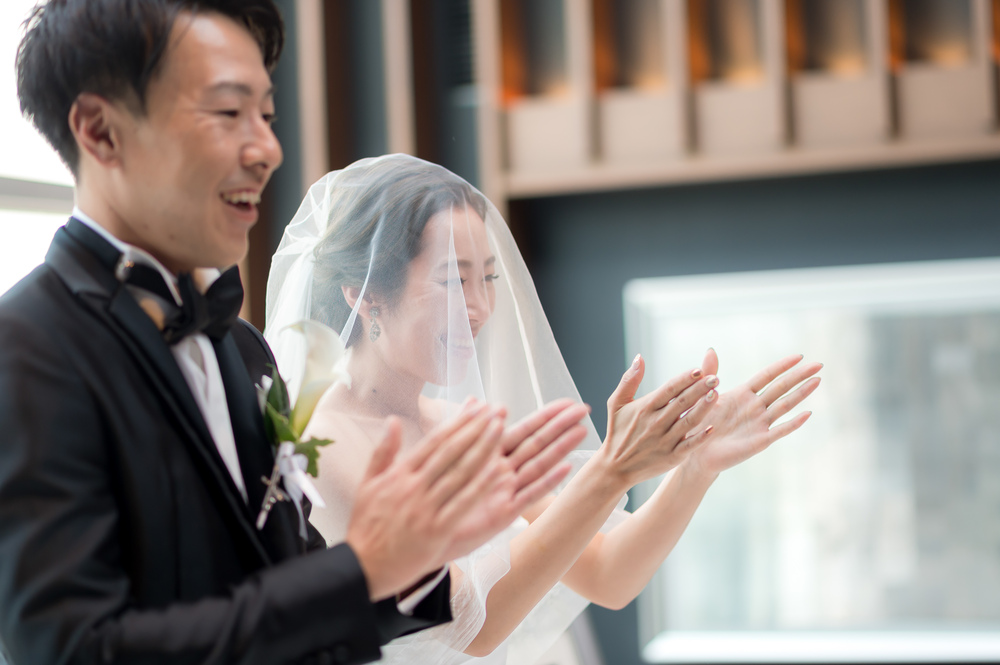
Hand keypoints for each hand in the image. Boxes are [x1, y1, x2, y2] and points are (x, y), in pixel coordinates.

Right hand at [346, 400, 505, 599]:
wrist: (362, 567)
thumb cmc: (366, 526)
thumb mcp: (368, 484)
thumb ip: (383, 451)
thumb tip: (392, 420)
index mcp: (399, 474)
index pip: (434, 441)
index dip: (458, 422)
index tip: (476, 408)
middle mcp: (414, 487)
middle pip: (450, 452)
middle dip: (476, 428)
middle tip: (495, 410)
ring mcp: (425, 508)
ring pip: (460, 473)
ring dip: (483, 449)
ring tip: (501, 429)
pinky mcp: (436, 530)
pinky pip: (463, 503)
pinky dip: (482, 486)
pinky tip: (498, 471)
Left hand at [440, 399, 587, 561]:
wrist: (424, 530)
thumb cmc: (436, 493)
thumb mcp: (448, 455)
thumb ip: (464, 427)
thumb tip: (477, 398)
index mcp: (489, 454)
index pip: (524, 429)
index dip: (546, 415)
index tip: (567, 402)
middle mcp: (503, 471)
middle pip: (537, 443)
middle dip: (560, 426)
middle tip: (584, 409)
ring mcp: (506, 491)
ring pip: (538, 465)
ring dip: (560, 449)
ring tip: (582, 431)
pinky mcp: (505, 513)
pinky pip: (529, 495)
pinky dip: (548, 482)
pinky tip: (566, 468)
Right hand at [600, 355, 717, 488]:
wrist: (615, 466)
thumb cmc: (617, 431)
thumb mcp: (616, 403)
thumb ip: (629, 380)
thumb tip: (639, 357)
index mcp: (645, 407)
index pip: (669, 389)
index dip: (685, 379)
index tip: (699, 369)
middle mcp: (656, 422)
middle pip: (682, 402)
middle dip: (700, 389)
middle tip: (716, 378)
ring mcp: (664, 440)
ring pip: (688, 421)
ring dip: (703, 408)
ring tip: (716, 394)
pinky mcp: (671, 457)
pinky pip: (688, 446)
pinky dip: (700, 438)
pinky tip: (712, 427)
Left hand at [683, 349, 820, 477]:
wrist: (696, 452)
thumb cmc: (699, 423)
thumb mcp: (702, 396)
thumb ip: (709, 374)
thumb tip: (711, 349)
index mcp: (743, 394)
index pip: (766, 376)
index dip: (782, 366)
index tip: (799, 356)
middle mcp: (755, 407)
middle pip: (781, 388)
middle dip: (799, 376)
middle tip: (818, 364)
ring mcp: (760, 423)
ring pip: (784, 405)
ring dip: (801, 393)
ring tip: (817, 380)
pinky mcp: (760, 441)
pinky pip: (780, 430)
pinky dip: (793, 423)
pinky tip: (807, 414)